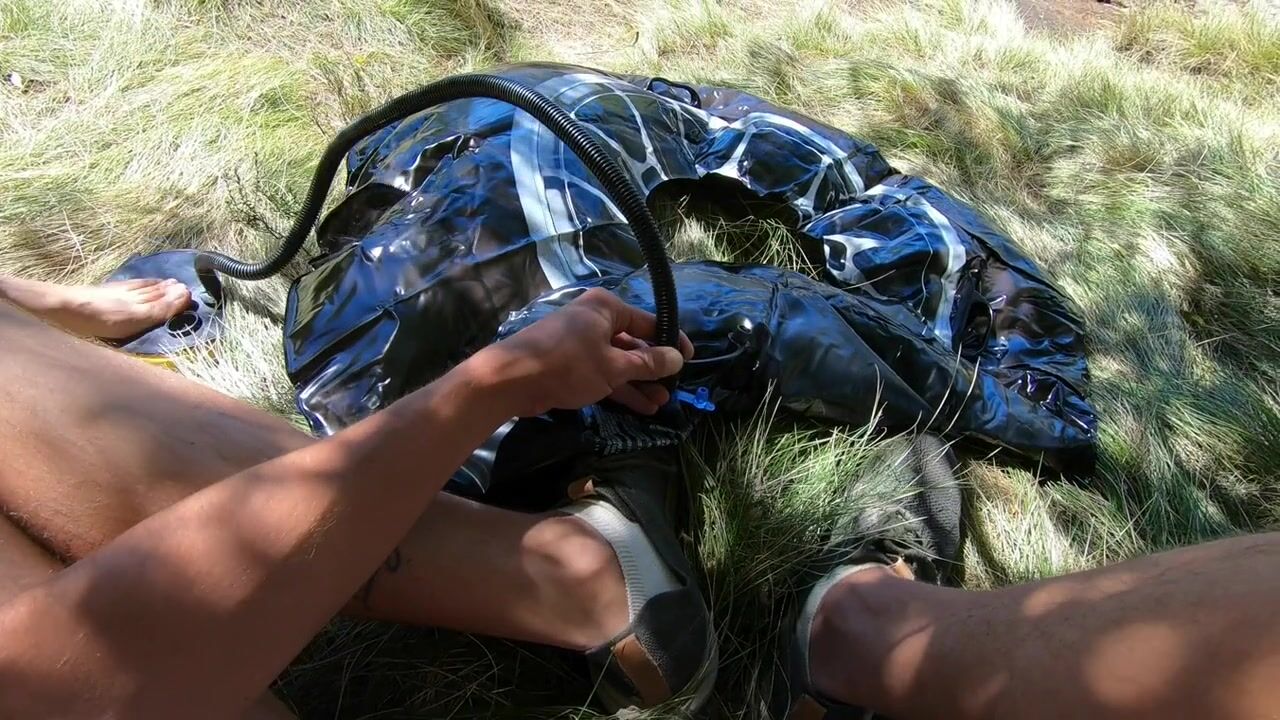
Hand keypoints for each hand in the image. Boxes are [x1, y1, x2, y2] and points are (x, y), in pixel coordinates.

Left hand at [468, 288, 693, 416]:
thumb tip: (677, 358)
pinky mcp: (570, 365)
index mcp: (607, 308)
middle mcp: (595, 320)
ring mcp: (581, 343)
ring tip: (660, 403)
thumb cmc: (568, 365)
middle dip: (653, 369)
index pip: (649, 323)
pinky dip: (619, 388)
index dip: (671, 341)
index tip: (689, 359)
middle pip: (633, 344)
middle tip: (672, 389)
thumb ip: (647, 364)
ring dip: (638, 383)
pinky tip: (640, 407)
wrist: (512, 379)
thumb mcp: (614, 367)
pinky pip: (603, 373)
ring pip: (618, 362)